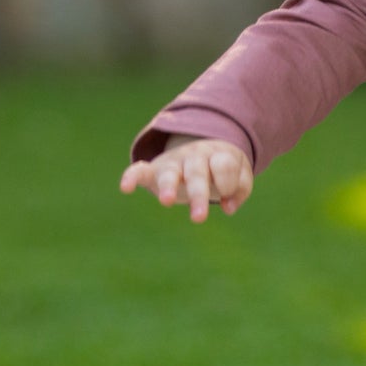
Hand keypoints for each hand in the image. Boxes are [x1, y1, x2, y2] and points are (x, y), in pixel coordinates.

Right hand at [119, 137, 252, 222]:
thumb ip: (239, 189)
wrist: (203, 147)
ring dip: (168, 186)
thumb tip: (228, 208)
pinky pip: (139, 170)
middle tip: (199, 218)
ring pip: (170, 173)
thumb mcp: (240, 176)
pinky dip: (131, 177)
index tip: (228, 194)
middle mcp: (194, 156)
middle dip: (198, 195)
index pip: (224, 166)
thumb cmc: (222, 169)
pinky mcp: (154, 170)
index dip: (228, 182)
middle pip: (197, 174)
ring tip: (166, 202)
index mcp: (217, 154)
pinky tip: (125, 188)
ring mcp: (173, 162)